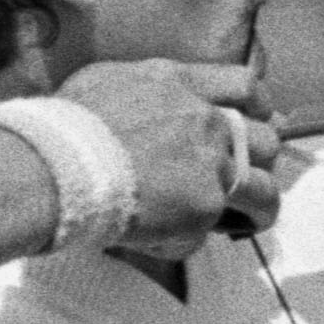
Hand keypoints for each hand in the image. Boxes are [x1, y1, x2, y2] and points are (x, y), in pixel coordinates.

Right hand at [62, 56, 286, 249]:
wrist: (57, 164)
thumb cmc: (63, 127)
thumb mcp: (104, 84)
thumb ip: (141, 95)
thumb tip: (146, 115)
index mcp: (179, 83)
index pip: (245, 84)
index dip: (259, 106)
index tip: (257, 121)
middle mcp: (205, 119)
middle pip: (266, 138)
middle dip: (263, 159)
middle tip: (252, 176)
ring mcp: (211, 164)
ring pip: (264, 188)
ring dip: (261, 206)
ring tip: (252, 220)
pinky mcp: (205, 206)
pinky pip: (214, 228)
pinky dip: (196, 237)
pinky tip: (174, 241)